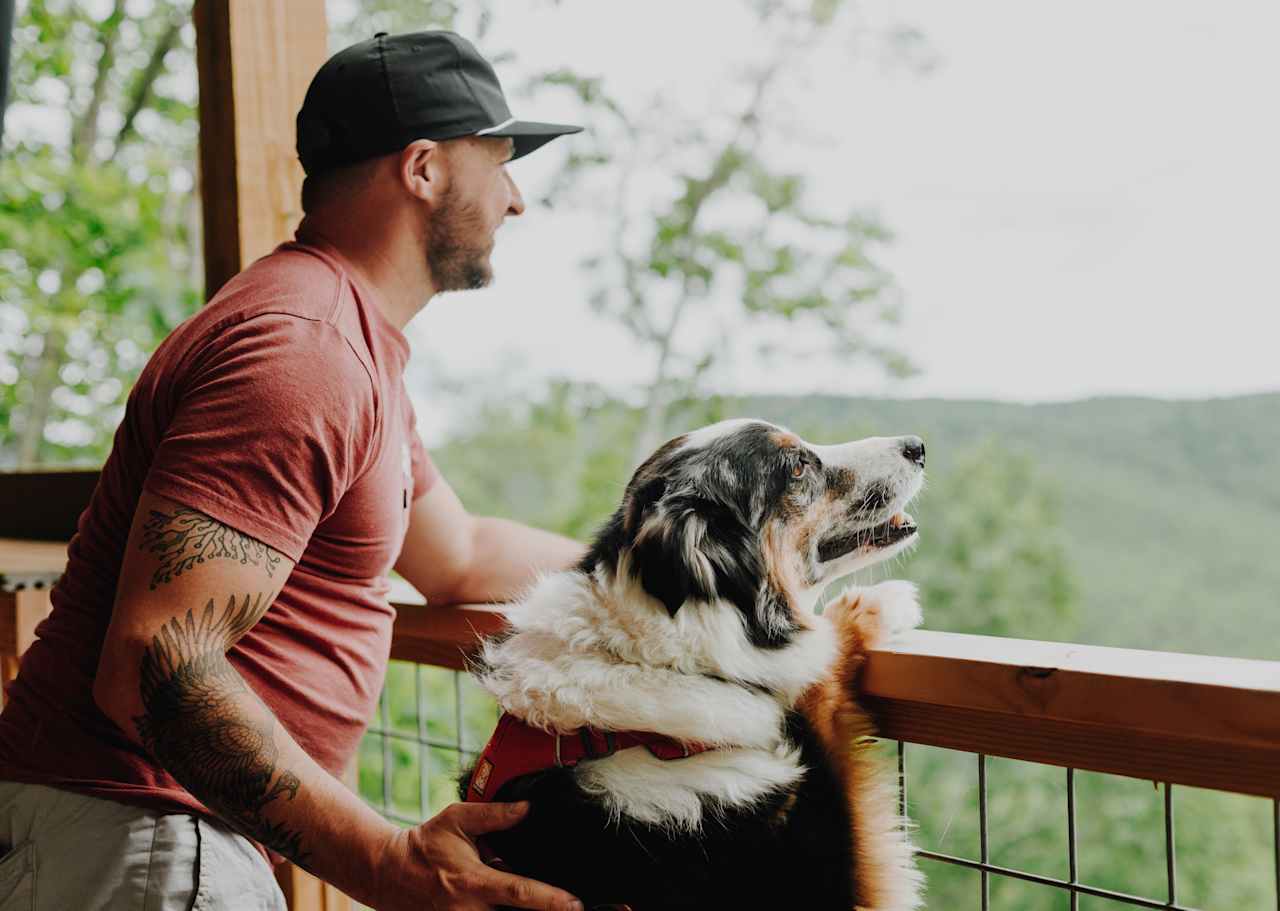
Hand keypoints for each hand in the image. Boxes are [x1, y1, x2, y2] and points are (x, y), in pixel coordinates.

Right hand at [374, 801, 583, 910]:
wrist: (387, 874)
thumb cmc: (425, 844)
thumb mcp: (457, 819)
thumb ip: (494, 815)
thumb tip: (528, 808)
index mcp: (472, 881)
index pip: (518, 892)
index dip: (549, 900)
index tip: (575, 904)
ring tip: (554, 909)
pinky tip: (519, 910)